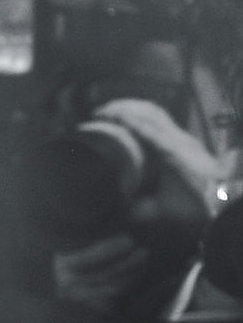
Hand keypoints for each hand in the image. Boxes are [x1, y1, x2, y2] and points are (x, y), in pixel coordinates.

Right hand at [48, 98, 230, 316]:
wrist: (224, 210)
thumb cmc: (192, 212)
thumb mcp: (158, 215)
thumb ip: (130, 210)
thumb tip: (107, 203)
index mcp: (171, 154)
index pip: (143, 127)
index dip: (119, 120)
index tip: (97, 119)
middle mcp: (180, 141)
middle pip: (150, 112)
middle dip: (123, 107)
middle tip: (99, 113)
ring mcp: (186, 140)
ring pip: (158, 113)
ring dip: (134, 109)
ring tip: (111, 113)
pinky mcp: (188, 144)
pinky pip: (164, 122)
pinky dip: (143, 117)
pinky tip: (131, 124)